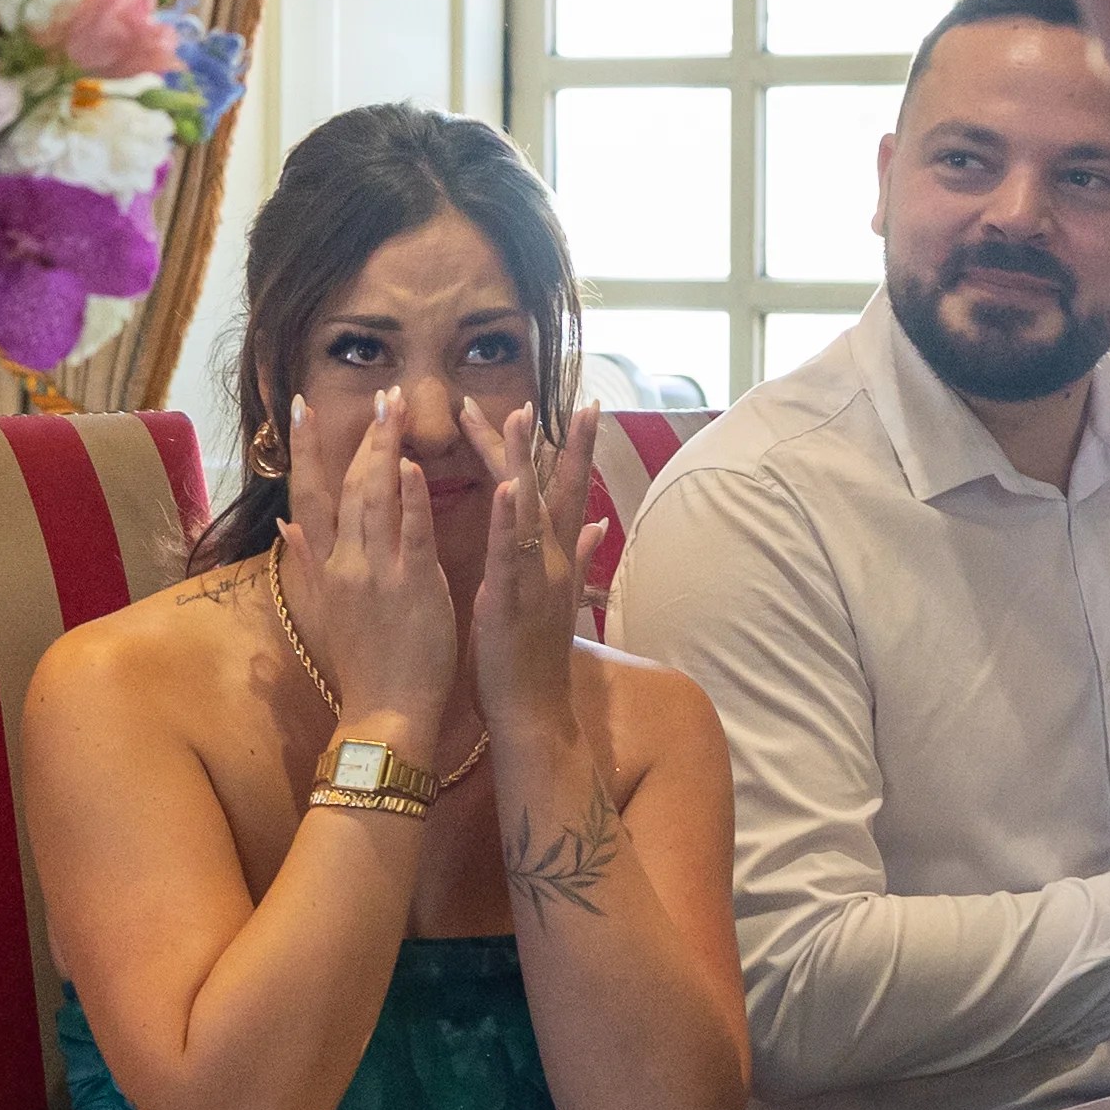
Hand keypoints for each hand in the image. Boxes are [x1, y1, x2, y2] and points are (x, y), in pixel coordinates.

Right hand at [277, 387, 457, 743]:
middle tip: (380, 392)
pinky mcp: (413, 586)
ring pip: (376, 498)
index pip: (307, 496)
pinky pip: (411, 533)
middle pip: (347, 486)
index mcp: (326, 568)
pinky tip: (412, 463)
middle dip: (362, 436)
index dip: (304, 450)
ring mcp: (377, 573)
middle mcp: (345, 563)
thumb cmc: (362, 666)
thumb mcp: (324, 611)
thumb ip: (307, 564)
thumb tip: (285, 527)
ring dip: (385, 448)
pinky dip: (410, 497)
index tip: (302, 406)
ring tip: (395, 406)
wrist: (383, 714)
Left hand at [472, 400, 607, 746]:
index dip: (573, 449)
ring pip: (531, 509)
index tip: (581, 407)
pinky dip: (509, 517)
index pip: (568, 493)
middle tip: (557, 395)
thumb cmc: (535, 661)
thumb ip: (582, 557)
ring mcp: (536, 578)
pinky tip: (507, 484)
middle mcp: (554, 562)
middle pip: (555, 490)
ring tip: (518, 415)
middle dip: (556, 442)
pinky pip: (510, 551)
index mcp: (560, 561)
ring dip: (524, 460)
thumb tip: (602, 523)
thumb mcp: (559, 601)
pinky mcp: (510, 598)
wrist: (534, 714)